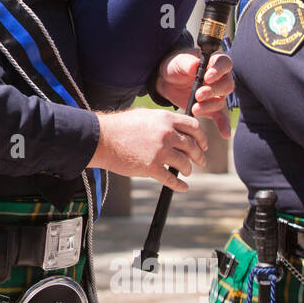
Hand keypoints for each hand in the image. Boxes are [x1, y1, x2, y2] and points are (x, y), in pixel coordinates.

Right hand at [90, 109, 208, 190]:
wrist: (101, 139)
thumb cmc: (119, 126)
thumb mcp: (144, 115)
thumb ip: (162, 121)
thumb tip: (176, 129)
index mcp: (165, 119)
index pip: (194, 127)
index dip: (201, 138)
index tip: (202, 145)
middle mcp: (166, 134)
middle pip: (192, 147)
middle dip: (199, 156)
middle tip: (201, 161)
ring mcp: (160, 152)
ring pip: (184, 164)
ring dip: (188, 169)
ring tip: (186, 171)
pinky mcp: (151, 168)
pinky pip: (171, 179)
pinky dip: (180, 185)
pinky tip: (183, 187)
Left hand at [154, 50, 234, 138]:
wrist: (166, 81)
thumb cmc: (175, 66)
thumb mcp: (178, 61)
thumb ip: (187, 62)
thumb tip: (195, 65)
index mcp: (214, 62)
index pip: (225, 64)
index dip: (219, 70)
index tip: (207, 77)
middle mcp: (219, 78)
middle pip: (226, 85)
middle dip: (213, 91)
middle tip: (198, 95)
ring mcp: (216, 94)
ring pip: (220, 101)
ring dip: (209, 106)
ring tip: (195, 108)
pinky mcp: (210, 108)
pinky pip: (221, 117)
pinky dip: (223, 125)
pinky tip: (225, 134)